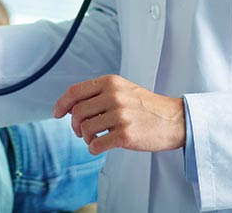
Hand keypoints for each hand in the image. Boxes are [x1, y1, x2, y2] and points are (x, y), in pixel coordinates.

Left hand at [52, 75, 186, 155]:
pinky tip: (100, 147)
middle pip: (77, 112)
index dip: (61, 103)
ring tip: (95, 138)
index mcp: (111, 82)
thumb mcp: (123, 89)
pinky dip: (94, 148)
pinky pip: (97, 144)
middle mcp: (114, 96)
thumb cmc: (147, 107)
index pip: (75, 91)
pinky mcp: (126, 135)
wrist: (175, 120)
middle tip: (81, 131)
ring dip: (86, 138)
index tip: (57, 113)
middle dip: (74, 125)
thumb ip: (99, 93)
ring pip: (85, 129)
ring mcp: (120, 115)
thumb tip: (70, 107)